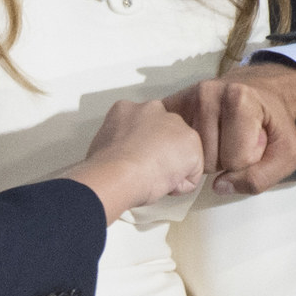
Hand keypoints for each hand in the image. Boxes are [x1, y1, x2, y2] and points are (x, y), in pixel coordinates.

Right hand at [64, 97, 203, 219]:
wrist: (117, 174)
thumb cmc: (105, 167)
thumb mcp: (103, 143)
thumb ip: (120, 141)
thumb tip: (120, 154)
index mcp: (128, 109)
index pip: (145, 126)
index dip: (141, 147)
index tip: (134, 159)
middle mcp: (153, 109)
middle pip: (166, 134)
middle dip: (161, 152)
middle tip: (144, 171)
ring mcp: (175, 124)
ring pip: (181, 152)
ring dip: (172, 168)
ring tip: (151, 178)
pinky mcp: (191, 143)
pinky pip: (191, 174)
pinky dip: (180, 186)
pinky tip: (162, 185)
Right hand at [165, 67, 295, 195]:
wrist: (260, 91)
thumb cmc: (273, 123)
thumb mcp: (287, 153)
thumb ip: (262, 177)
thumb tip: (220, 186)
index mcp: (239, 100)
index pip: (235, 160)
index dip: (248, 161)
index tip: (255, 144)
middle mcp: (208, 93)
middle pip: (210, 160)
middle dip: (225, 161)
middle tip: (236, 142)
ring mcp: (186, 99)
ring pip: (191, 157)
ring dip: (208, 156)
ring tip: (222, 138)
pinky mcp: (172, 105)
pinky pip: (173, 144)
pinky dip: (187, 150)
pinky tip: (201, 139)